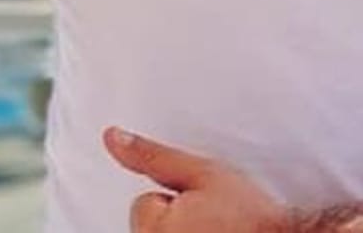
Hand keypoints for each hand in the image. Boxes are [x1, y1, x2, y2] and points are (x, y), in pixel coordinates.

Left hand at [103, 126, 293, 232]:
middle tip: (214, 220)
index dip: (177, 198)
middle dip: (177, 219)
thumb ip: (153, 157)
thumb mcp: (201, 172)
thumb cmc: (249, 214)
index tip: (205, 205)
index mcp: (153, 230)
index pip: (145, 205)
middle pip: (151, 226)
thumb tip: (113, 139)